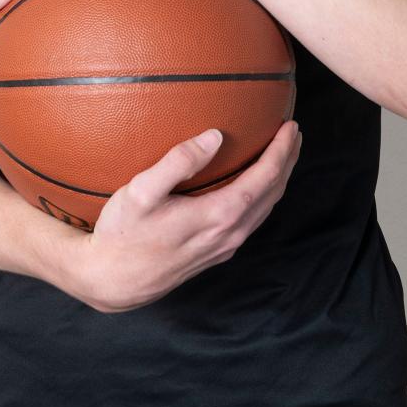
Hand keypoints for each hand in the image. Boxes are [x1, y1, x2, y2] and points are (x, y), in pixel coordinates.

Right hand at [71, 119, 302, 313]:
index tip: (289, 125)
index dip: (281, 150)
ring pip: (265, 209)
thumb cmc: (123, 233)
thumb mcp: (141, 191)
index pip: (265, 178)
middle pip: (273, 192)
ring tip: (283, 154)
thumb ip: (178, 161)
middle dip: (287, 160)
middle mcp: (229, 233)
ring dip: (278, 179)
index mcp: (218, 215)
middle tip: (294, 132)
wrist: (113, 281)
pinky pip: (253, 220)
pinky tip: (256, 185)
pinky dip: (264, 196)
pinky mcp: (215, 253)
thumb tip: (215, 136)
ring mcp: (224, 246)